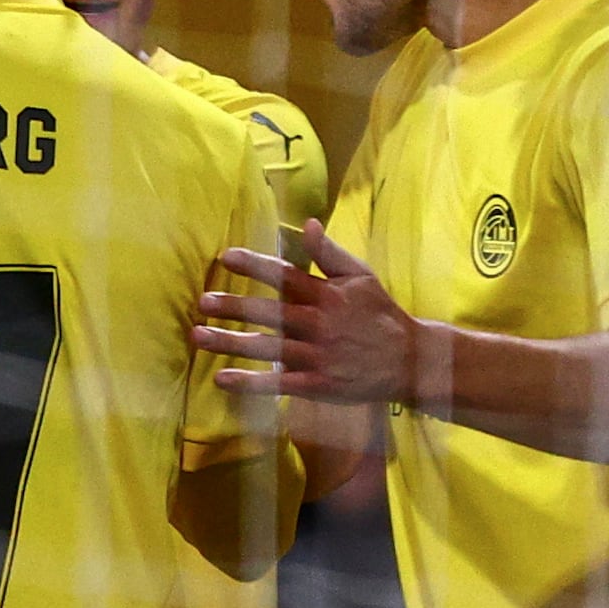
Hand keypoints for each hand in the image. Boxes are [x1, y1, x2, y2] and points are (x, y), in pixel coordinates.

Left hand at [194, 219, 418, 410]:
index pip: (286, 276)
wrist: (409, 360)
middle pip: (270, 313)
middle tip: (203, 301)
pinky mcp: (317, 383)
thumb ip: (330, 253)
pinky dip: (250, 382)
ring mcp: (317, 355)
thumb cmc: (378, 314)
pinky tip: (222, 378)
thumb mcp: (361, 277)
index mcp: (327, 295)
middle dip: (234, 306)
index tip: (226, 257)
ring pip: (268, 348)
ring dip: (231, 343)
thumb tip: (308, 223)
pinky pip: (278, 383)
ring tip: (198, 336)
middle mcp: (319, 324)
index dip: (256, 266)